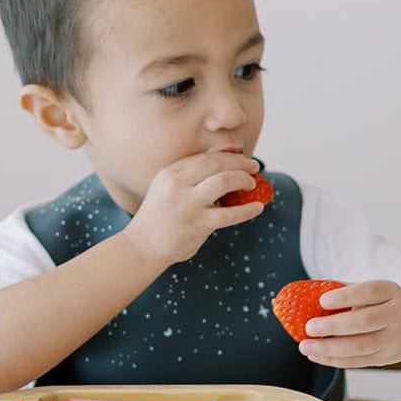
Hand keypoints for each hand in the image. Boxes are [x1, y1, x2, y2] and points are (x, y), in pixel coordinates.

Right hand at [121, 151, 264, 267]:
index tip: (241, 156)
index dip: (227, 154)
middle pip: (216, 163)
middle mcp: (178, 184)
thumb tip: (225, 167)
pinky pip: (230, 214)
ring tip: (252, 184)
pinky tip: (258, 208)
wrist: (143, 246)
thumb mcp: (167, 190)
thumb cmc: (160, 218)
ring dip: (243, 179)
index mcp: (170, 173)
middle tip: (254, 167)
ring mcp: (188, 204)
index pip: (204, 157)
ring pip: (224, 181)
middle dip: (239, 162)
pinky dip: (247, 209)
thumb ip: (189, 178)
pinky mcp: (199, 224)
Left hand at [297, 280, 400, 367]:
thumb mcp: (377, 291)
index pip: (370, 292)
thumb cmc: (389, 304)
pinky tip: (316, 356)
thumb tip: (311, 291)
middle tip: (309, 327)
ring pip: (360, 347)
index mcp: (392, 292)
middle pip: (365, 322)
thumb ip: (348, 290)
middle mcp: (397, 316)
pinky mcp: (386, 358)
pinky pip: (358, 362)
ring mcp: (393, 340)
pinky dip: (334, 360)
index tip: (323, 300)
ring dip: (329, 349)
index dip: (346, 297)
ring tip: (306, 346)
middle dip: (334, 326)